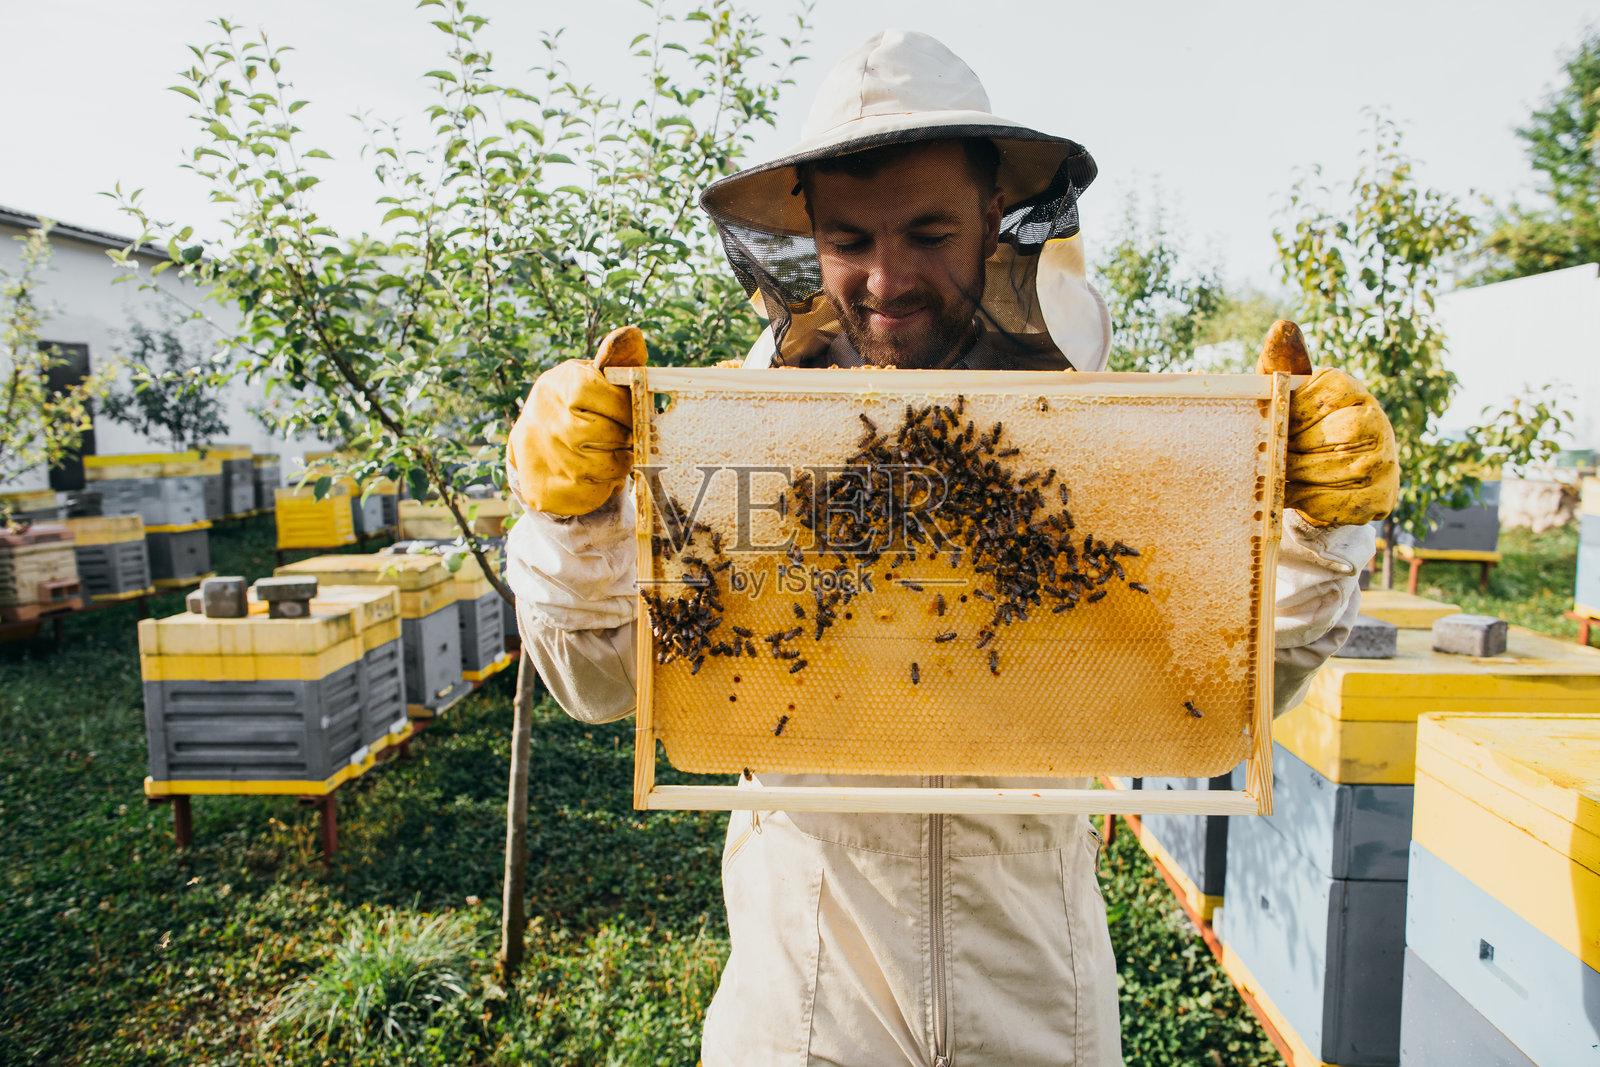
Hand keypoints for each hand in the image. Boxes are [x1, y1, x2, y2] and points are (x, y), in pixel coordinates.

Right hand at [507, 325, 647, 515]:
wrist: (532, 444)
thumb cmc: (575, 405)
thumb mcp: (590, 377)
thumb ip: (616, 361)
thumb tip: (632, 334)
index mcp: (559, 386)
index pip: (604, 394)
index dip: (626, 407)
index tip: (632, 413)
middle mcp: (547, 421)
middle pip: (607, 433)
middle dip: (626, 436)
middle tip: (626, 436)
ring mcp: (545, 457)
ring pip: (605, 465)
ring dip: (619, 461)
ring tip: (614, 452)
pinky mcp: (547, 490)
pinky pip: (594, 491)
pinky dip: (605, 484)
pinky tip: (598, 471)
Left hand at [1256, 320, 1398, 527]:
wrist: (1327, 474)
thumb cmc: (1299, 425)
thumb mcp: (1286, 394)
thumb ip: (1281, 363)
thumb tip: (1281, 327)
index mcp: (1349, 389)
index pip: (1315, 402)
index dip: (1288, 421)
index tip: (1276, 428)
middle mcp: (1375, 420)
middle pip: (1326, 440)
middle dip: (1291, 454)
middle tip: (1273, 458)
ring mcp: (1385, 459)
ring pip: (1332, 473)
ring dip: (1297, 479)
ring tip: (1280, 476)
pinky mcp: (1382, 496)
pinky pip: (1339, 503)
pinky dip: (1310, 502)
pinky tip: (1297, 495)